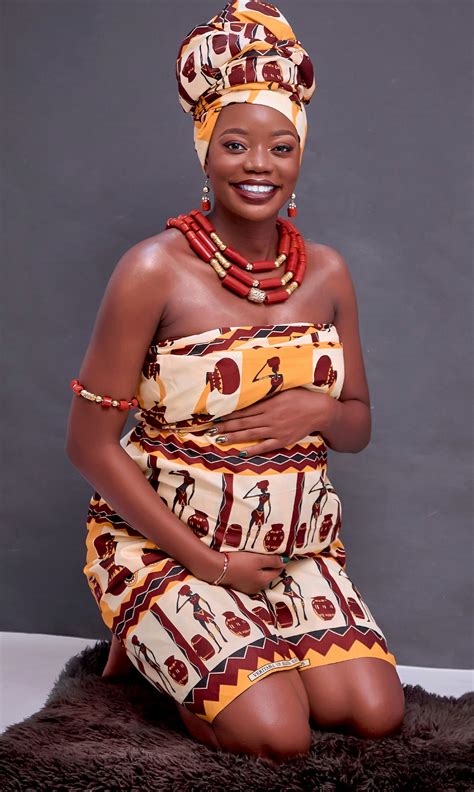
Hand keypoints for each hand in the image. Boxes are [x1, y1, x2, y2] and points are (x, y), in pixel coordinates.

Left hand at [213, 388, 335, 455]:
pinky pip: (265, 446)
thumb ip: (265, 395)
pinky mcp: (283, 440)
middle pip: (243, 423)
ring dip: (234, 438)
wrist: (319, 410)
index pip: (243, 410)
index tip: (215, 416)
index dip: (228, 414)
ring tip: (220, 439)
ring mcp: (276, 430)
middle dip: (225, 427)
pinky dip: (253, 450)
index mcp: (268, 404)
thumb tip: (249, 394)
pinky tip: (242, 452)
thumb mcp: (282, 391)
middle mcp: (269, 417)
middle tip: (210, 430)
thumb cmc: (301, 397)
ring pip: (250, 435)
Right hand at [221, 551, 285, 594]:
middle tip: (267, 555)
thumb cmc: (239, 562)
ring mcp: (247, 589)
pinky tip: (245, 566)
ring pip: (259, 577)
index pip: (278, 571)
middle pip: (268, 575)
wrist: (217, 569)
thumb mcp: (258, 559)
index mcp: (264, 581)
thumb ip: (272, 561)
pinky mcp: (238, 587)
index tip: (280, 553)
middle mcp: (257, 587)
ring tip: (255, 559)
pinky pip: (249, 579)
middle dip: (269, 566)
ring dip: (260, 570)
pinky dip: (250, 573)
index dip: (280, 562)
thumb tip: (285, 561)